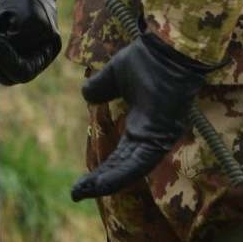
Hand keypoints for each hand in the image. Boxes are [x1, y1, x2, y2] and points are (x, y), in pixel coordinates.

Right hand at [70, 32, 212, 200]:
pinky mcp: (162, 137)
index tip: (81, 182)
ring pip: (132, 170)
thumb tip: (86, 94)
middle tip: (76, 193)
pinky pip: (140, 163)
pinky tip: (102, 183)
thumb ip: (100, 88)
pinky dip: (121, 175)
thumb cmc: (147, 59)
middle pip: (124, 168)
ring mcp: (158, 139)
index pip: (120, 157)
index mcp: (142, 126)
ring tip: (86, 191)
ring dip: (108, 183)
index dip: (102, 170)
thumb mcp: (114, 76)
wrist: (166, 48)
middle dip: (100, 182)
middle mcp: (151, 138)